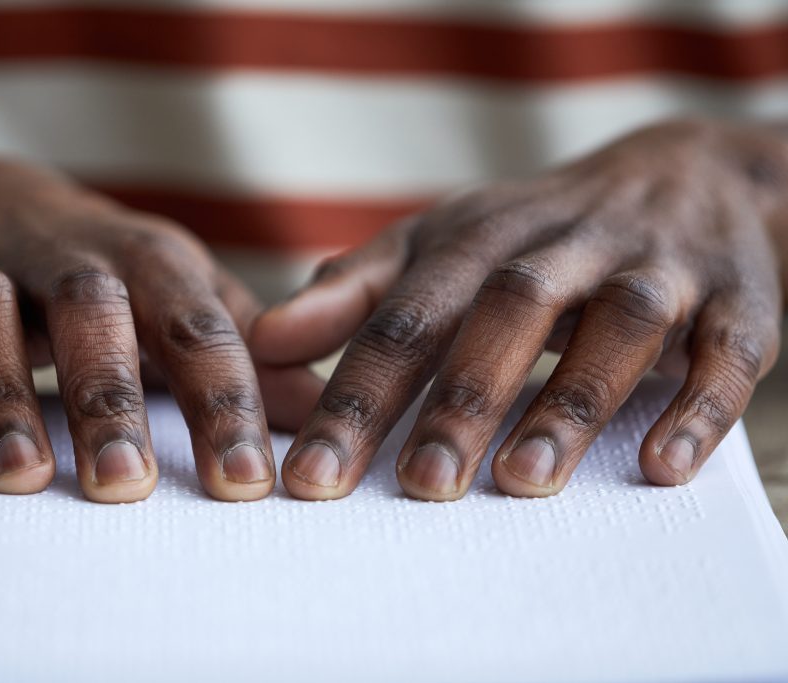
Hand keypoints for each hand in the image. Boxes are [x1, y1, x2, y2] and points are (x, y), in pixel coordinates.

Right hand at [0, 160, 322, 501]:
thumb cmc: (105, 266)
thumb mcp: (180, 287)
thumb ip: (240, 346)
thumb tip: (318, 407)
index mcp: (146, 259)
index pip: (194, 327)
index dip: (223, 401)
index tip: (246, 482)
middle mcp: (63, 259)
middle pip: (89, 314)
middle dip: (106, 396)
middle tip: (125, 483)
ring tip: (22, 476)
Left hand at [252, 119, 786, 501]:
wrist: (677, 175)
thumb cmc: (529, 235)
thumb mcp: (438, 245)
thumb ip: (355, 291)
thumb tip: (266, 341)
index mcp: (478, 239)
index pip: (406, 317)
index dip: (357, 394)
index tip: (314, 476)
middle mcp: (564, 245)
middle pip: (507, 313)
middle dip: (461, 399)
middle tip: (417, 487)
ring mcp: (653, 267)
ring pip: (616, 326)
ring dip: (571, 400)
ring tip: (523, 480)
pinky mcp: (733, 299)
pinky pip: (724, 350)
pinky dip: (699, 404)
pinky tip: (662, 467)